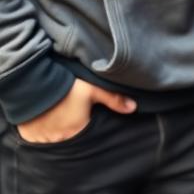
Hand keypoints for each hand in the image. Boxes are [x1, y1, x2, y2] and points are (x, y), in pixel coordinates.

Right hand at [16, 79, 135, 143]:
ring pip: (53, 138)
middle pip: (70, 136)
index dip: (86, 124)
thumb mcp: (92, 89)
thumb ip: (113, 98)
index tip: (84, 115)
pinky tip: (46, 118)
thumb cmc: (66, 86)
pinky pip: (38, 138)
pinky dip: (42, 131)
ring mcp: (43, 140)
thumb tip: (133, 108)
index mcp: (77, 131)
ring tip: (59, 114)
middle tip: (71, 113)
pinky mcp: (29, 137)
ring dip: (56, 130)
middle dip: (72, 127)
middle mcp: (60, 139)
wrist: (34, 84)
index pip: (85, 133)